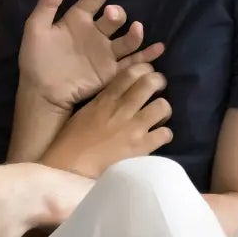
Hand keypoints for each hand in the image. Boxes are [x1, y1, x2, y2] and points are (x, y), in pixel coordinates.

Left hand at [18, 0, 164, 111]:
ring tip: (137, 29)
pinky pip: (132, 62)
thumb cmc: (35, 60)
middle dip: (117, 14)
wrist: (40, 93)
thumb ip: (47, 4)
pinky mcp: (111, 71)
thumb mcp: (36, 28)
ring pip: (127, 39)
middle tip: (112, 15)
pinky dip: (147, 56)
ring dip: (135, 34)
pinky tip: (159, 48)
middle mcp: (95, 33)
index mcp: (77, 19)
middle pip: (115, 18)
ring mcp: (105, 53)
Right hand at [39, 64, 173, 177]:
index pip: (131, 73)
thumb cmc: (73, 140)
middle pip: (151, 83)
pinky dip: (164, 134)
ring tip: (158, 117)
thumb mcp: (86, 111)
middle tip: (158, 90)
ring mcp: (135, 127)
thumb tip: (120, 95)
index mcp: (107, 98)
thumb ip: (104, 101)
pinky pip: (165, 133)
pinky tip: (157, 137)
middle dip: (158, 83)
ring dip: (163, 110)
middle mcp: (123, 108)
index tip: (146, 75)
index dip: (144, 70)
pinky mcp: (142, 146)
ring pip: (163, 106)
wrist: (72, 166)